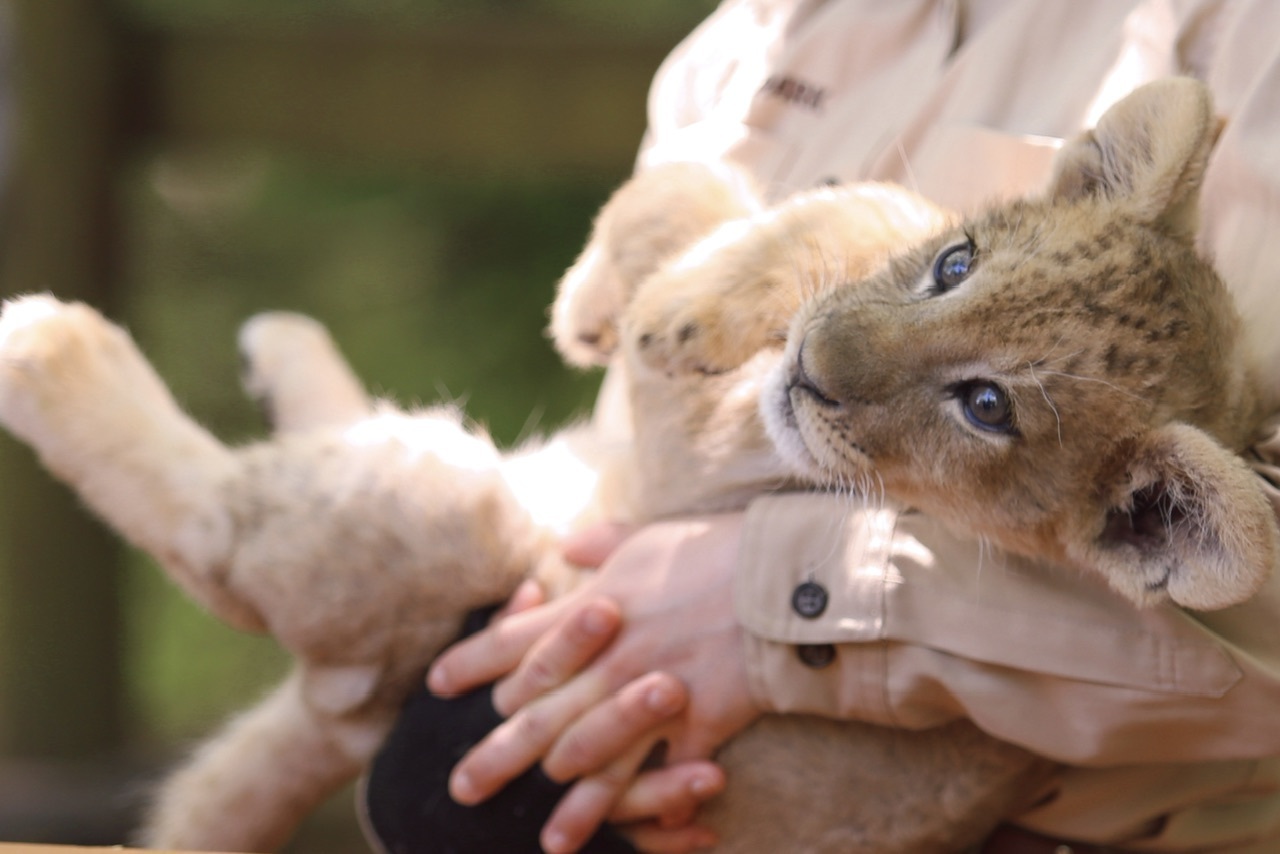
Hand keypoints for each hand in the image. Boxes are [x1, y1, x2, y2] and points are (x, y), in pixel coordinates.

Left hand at [428, 514, 761, 852]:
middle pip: (535, 718)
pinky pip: (668, 777)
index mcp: (589, 611)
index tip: (436, 685)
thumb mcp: (648, 536)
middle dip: (495, 758)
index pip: (511, 642)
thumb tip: (567, 544)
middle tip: (461, 789)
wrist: (783, 578)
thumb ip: (602, 546)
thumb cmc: (714, 550)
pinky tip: (648, 833)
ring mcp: (649, 699)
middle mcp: (607, 661)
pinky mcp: (697, 726)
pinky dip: (658, 807)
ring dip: (569, 806)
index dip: (469, 664)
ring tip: (545, 839)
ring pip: (594, 764)